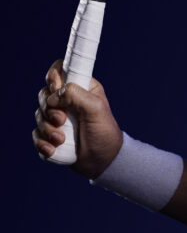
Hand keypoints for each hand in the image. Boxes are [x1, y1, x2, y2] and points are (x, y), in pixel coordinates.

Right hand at [34, 60, 122, 178]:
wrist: (103, 161)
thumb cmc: (104, 132)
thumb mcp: (95, 109)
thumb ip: (75, 95)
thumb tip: (53, 96)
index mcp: (81, 87)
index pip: (59, 71)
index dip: (53, 77)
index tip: (55, 88)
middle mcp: (68, 100)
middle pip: (44, 94)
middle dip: (49, 109)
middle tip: (62, 120)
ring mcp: (58, 117)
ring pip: (39, 115)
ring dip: (47, 129)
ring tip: (61, 140)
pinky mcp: (51, 134)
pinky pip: (36, 134)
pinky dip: (42, 142)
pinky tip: (53, 149)